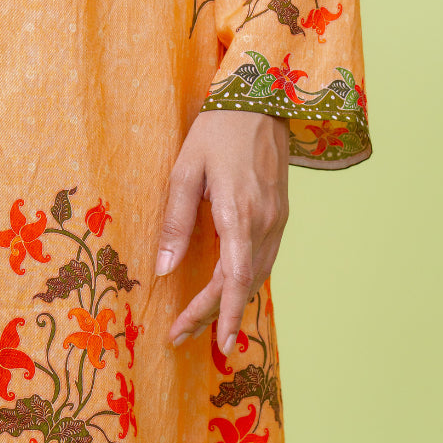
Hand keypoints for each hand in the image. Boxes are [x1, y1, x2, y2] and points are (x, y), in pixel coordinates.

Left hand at [155, 109, 288, 353]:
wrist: (262, 99)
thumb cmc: (218, 129)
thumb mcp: (185, 170)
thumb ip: (175, 222)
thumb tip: (163, 270)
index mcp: (240, 214)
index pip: (233, 281)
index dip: (222, 315)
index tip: (214, 344)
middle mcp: (265, 223)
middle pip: (243, 286)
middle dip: (216, 316)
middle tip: (183, 335)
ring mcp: (278, 220)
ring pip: (257, 276)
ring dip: (231, 304)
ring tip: (203, 324)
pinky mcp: (280, 214)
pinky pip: (264, 260)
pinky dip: (245, 283)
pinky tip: (228, 292)